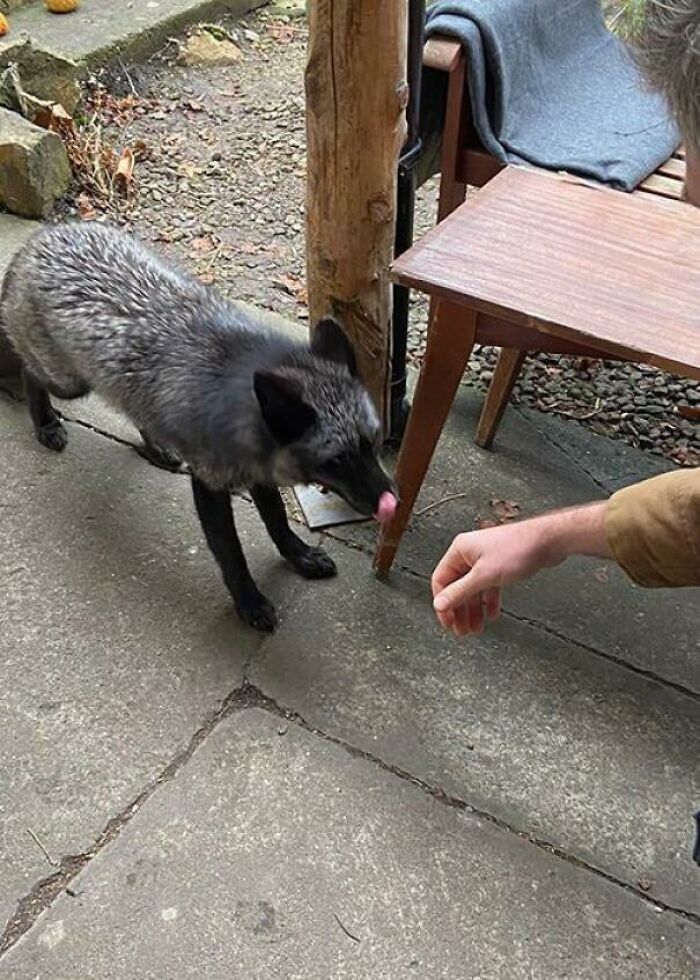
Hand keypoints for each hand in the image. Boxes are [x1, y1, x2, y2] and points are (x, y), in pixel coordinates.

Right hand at [431, 503, 608, 635]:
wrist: (547, 540)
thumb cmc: (518, 549)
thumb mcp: (484, 576)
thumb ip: (460, 592)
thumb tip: (439, 604)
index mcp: (459, 551)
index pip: (441, 581)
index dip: (443, 604)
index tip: (448, 622)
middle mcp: (469, 554)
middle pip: (456, 587)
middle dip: (459, 611)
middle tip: (461, 630)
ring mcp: (484, 560)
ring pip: (473, 590)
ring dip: (473, 610)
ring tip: (475, 628)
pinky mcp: (499, 565)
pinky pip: (488, 587)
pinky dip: (488, 602)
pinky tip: (491, 614)